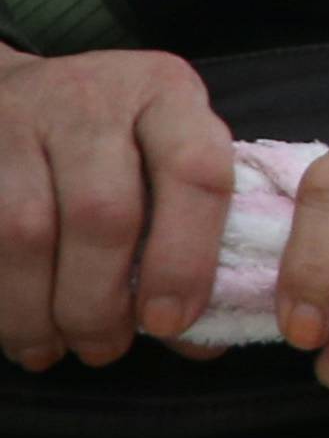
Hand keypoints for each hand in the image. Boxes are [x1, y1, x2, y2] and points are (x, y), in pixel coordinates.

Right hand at [0, 45, 232, 371]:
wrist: (19, 90)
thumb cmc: (113, 136)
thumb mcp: (164, 151)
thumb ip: (187, 234)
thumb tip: (201, 340)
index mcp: (167, 92)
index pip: (196, 168)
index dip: (186, 257)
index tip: (171, 321)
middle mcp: (98, 97)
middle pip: (103, 213)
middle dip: (102, 302)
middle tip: (107, 347)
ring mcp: (26, 120)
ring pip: (28, 233)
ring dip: (41, 312)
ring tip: (55, 347)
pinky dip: (1, 301)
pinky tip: (18, 326)